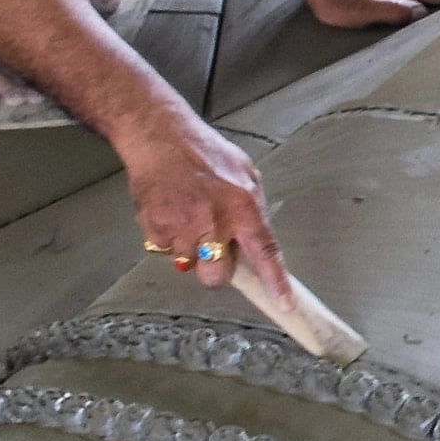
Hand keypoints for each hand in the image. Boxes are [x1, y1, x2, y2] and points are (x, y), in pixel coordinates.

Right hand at [109, 102, 284, 290]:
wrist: (159, 137)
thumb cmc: (203, 152)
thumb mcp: (245, 174)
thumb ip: (253, 210)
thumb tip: (258, 241)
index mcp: (243, 206)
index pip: (265, 252)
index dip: (274, 281)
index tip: (283, 303)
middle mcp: (214, 220)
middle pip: (217, 276)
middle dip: (216, 270)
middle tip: (213, 246)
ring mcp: (183, 226)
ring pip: (189, 264)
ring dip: (190, 248)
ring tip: (189, 215)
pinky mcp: (156, 228)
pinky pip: (166, 249)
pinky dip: (169, 236)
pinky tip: (172, 210)